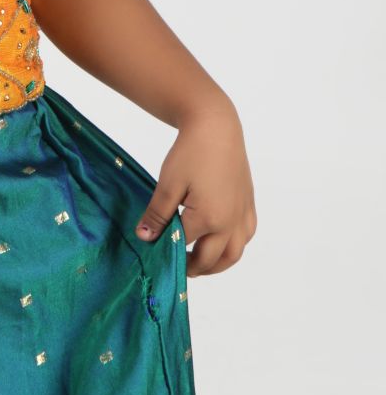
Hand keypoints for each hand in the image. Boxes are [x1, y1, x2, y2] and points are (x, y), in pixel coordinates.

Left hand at [134, 101, 256, 276]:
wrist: (216, 126)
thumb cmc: (190, 152)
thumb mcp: (168, 184)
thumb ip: (157, 215)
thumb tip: (144, 238)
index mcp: (209, 219)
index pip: (184, 246)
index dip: (167, 250)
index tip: (154, 253)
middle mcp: (231, 222)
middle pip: (212, 259)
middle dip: (194, 267)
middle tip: (178, 267)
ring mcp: (243, 214)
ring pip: (235, 253)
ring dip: (217, 263)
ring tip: (199, 262)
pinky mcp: (249, 204)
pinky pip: (246, 236)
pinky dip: (233, 245)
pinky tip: (221, 240)